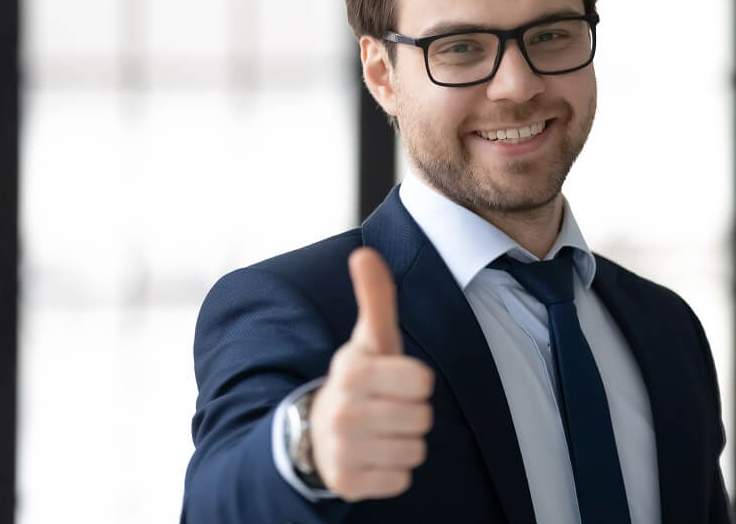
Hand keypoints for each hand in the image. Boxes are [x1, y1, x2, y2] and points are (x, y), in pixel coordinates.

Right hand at [308, 247, 434, 500]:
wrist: (312, 435)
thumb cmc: (358, 381)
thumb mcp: (368, 339)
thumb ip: (375, 297)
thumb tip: (365, 252)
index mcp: (351, 370)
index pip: (422, 381)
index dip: (414, 381)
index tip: (393, 380)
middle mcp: (342, 410)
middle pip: (422, 417)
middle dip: (411, 413)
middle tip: (386, 408)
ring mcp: (342, 449)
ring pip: (415, 451)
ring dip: (403, 443)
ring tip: (379, 432)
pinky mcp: (347, 483)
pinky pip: (400, 480)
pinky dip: (392, 471)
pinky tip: (373, 456)